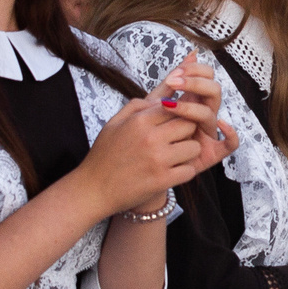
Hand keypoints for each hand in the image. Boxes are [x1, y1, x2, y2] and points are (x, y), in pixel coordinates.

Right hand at [85, 82, 211, 218]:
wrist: (93, 189)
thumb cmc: (104, 155)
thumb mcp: (114, 123)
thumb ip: (137, 106)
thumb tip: (162, 99)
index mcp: (139, 121)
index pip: (175, 108)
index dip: (178, 115)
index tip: (173, 125)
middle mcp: (150, 137)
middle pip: (189, 125)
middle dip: (186, 132)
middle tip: (177, 140)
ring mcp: (158, 159)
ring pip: (194, 148)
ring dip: (188, 153)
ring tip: (177, 157)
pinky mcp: (162, 180)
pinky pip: (189, 171)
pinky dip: (184, 171)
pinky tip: (173, 172)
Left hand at [153, 52, 237, 169]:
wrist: (140, 167)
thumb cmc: (149, 135)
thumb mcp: (155, 105)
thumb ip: (172, 81)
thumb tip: (193, 52)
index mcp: (194, 100)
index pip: (206, 76)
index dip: (194, 70)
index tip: (173, 74)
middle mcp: (203, 115)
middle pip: (213, 90)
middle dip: (195, 83)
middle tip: (173, 83)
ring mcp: (208, 134)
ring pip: (212, 114)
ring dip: (192, 107)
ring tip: (171, 107)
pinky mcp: (211, 154)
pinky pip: (230, 145)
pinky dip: (231, 134)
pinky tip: (220, 125)